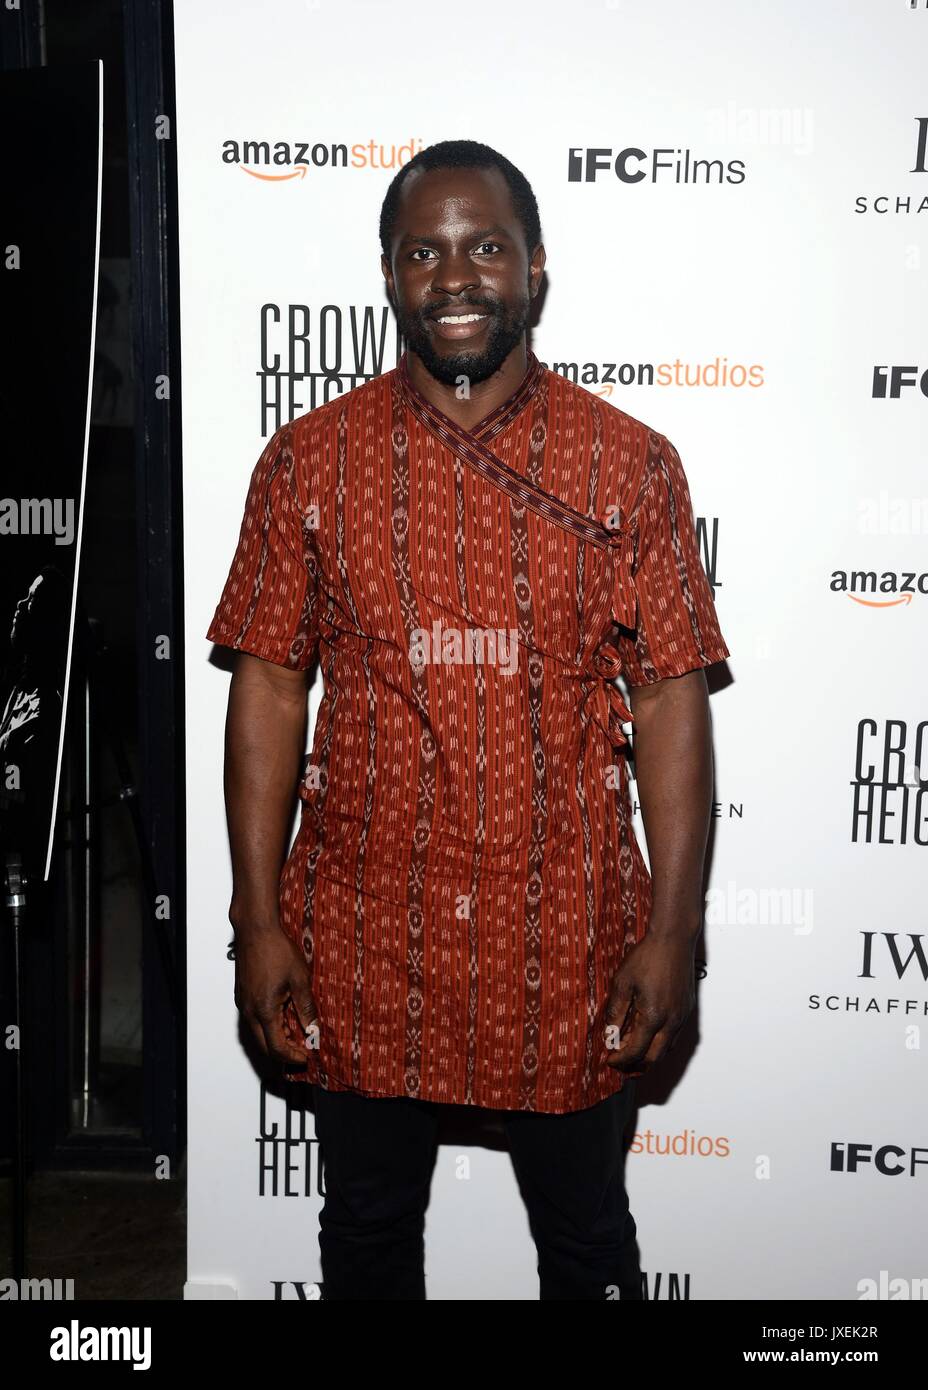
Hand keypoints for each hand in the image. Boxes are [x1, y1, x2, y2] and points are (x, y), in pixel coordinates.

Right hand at [233, 923, 319, 1070]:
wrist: (256, 930)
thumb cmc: (276, 950)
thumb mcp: (299, 980)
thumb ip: (306, 1008)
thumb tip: (313, 1030)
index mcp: (264, 1010)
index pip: (277, 1047)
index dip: (293, 1056)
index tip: (306, 1056)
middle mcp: (249, 1011)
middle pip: (264, 1046)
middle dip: (283, 1053)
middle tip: (302, 1052)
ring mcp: (243, 1003)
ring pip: (257, 1034)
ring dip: (275, 1039)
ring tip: (296, 1035)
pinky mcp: (242, 996)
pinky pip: (253, 1020)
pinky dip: (268, 1026)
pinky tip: (283, 1018)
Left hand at [601, 930, 696, 1073]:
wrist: (673, 940)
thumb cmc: (647, 957)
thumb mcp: (622, 983)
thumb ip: (615, 1012)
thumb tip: (609, 1034)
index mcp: (653, 1016)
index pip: (635, 1051)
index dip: (620, 1060)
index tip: (608, 1060)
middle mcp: (672, 1021)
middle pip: (654, 1058)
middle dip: (635, 1066)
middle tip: (619, 1064)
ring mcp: (682, 1017)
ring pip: (666, 1050)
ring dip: (648, 1056)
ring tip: (630, 1053)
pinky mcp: (687, 1010)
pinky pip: (674, 1036)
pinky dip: (659, 1044)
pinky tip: (646, 1037)